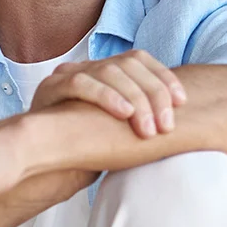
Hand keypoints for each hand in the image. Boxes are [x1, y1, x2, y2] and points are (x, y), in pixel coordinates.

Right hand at [30, 49, 186, 137]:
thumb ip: (141, 115)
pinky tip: (124, 113)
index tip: (182, 101)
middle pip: (128, 63)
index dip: (163, 76)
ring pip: (108, 70)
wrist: (45, 167)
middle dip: (153, 93)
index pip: (139, 59)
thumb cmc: (86, 151)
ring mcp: (67, 74)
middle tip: (166, 125)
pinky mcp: (50, 87)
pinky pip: (80, 83)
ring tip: (148, 127)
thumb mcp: (121, 130)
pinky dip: (106, 96)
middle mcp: (88, 67)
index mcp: (105, 72)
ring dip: (134, 98)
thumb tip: (178, 115)